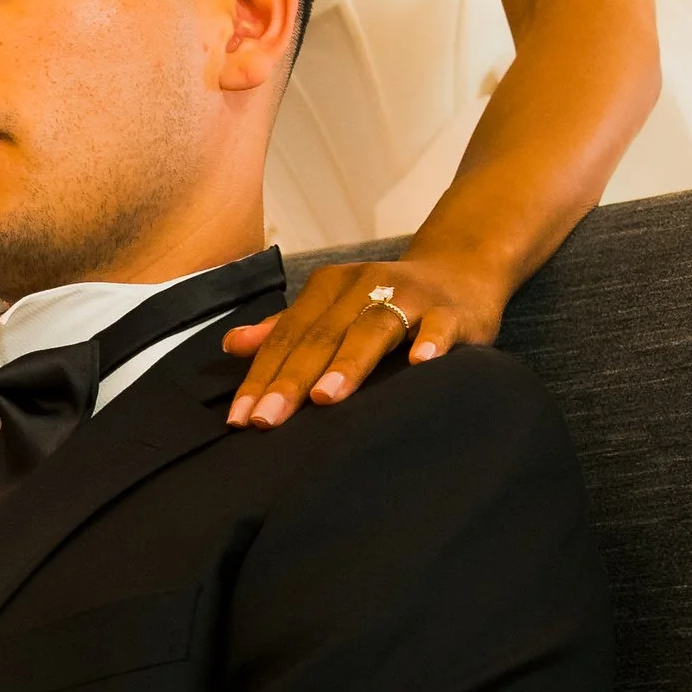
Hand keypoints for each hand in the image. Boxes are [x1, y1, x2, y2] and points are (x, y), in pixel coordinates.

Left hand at [223, 253, 505, 428]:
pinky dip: (431, 342)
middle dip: (291, 379)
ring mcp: (410, 296)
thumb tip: (232, 345)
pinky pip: (440, 326)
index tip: (241, 417)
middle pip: (322, 335)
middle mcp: (365, 285)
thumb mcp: (333, 309)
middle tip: (267, 420)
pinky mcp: (452, 310)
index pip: (288, 335)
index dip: (262, 375)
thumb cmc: (386, 301)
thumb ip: (286, 328)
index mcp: (330, 287)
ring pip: (373, 328)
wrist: (460, 272)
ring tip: (324, 397)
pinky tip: (419, 363)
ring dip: (348, 362)